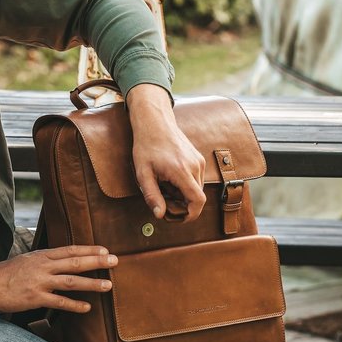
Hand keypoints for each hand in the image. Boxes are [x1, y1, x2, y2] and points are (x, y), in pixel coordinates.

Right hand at [0, 245, 115, 313]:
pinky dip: (74, 305)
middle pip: (75, 262)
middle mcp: (43, 267)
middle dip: (97, 261)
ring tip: (108, 285)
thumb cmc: (5, 273)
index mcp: (41, 255)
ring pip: (71, 281)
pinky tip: (87, 307)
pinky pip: (59, 302)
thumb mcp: (26, 259)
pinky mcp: (36, 298)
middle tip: (114, 261)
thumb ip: (44, 260)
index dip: (88, 249)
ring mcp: (40, 282)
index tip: (104, 249)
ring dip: (92, 283)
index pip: (70, 250)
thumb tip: (60, 260)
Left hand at [126, 83, 205, 221]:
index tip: (180, 218)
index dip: (191, 214)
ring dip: (184, 194)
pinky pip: (197, 178)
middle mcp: (195, 166)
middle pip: (197, 197)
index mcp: (181, 171)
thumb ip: (152, 195)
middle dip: (183, 205)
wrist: (155, 122)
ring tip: (165, 187)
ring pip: (198, 188)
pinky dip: (186, 184)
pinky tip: (170, 179)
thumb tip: (160, 214)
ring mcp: (199, 161)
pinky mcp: (198, 158)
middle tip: (165, 202)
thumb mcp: (143, 173)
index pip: (198, 201)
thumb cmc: (146, 146)